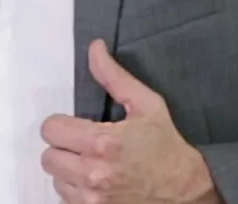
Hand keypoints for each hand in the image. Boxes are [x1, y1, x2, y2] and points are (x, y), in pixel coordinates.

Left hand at [40, 40, 221, 203]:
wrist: (189, 190)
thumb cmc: (167, 147)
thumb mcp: (146, 105)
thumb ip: (114, 77)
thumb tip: (95, 49)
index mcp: (102, 142)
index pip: (50, 130)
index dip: (62, 126)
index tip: (76, 127)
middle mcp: (94, 173)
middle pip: (48, 157)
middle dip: (64, 149)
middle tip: (85, 147)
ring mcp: (94, 198)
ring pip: (56, 180)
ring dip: (69, 172)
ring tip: (94, 165)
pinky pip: (67, 199)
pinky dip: (76, 191)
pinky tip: (96, 183)